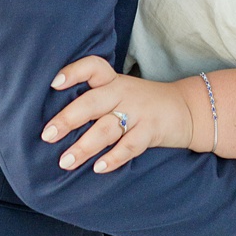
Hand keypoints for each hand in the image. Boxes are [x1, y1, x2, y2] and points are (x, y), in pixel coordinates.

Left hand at [43, 56, 194, 172]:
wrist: (187, 109)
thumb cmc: (142, 103)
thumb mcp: (120, 92)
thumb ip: (94, 100)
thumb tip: (54, 124)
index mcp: (113, 81)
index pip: (93, 67)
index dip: (74, 72)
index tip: (54, 84)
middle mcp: (124, 93)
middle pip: (93, 102)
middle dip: (68, 119)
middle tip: (48, 135)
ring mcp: (139, 112)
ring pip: (107, 128)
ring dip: (85, 146)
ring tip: (66, 161)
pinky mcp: (152, 130)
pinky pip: (131, 145)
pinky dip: (115, 157)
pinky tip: (99, 167)